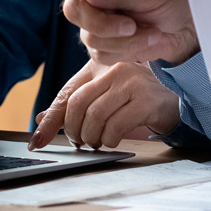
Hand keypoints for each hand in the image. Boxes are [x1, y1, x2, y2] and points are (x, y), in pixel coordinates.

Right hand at [6, 0, 203, 65]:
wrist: (189, 27)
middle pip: (73, 9)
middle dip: (102, 22)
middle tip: (130, 26)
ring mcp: (96, 18)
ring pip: (88, 35)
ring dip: (121, 39)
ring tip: (146, 30)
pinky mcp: (103, 42)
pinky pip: (102, 52)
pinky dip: (128, 50)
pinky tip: (146, 40)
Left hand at [29, 60, 179, 150]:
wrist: (174, 102)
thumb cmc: (135, 101)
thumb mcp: (103, 99)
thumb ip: (75, 108)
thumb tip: (40, 121)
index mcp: (100, 67)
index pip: (68, 94)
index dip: (51, 121)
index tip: (37, 143)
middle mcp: (114, 70)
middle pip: (78, 104)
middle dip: (75, 131)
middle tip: (81, 142)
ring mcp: (131, 83)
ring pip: (96, 116)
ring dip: (92, 137)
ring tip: (98, 142)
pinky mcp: (146, 100)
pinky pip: (116, 125)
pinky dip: (110, 139)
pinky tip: (113, 140)